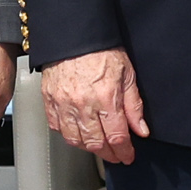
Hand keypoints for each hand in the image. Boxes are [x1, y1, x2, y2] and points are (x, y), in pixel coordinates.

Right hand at [42, 47, 147, 166]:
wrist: (74, 33)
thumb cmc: (101, 49)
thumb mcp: (127, 74)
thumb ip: (134, 106)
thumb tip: (141, 129)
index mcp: (106, 97)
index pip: (117, 136)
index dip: (124, 151)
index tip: (128, 156)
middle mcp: (83, 104)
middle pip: (96, 143)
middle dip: (108, 154)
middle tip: (115, 155)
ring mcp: (63, 104)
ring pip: (75, 140)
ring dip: (88, 147)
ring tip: (98, 146)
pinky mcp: (49, 100)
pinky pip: (57, 127)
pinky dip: (68, 135)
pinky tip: (77, 133)